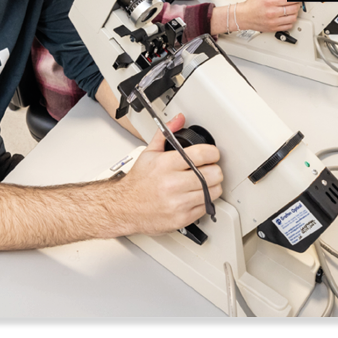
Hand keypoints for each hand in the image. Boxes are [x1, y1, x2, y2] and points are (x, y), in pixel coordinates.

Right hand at [121, 113, 222, 235]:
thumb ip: (166, 134)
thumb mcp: (149, 153)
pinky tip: (196, 196)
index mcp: (166, 165)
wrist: (123, 207)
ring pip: (214, 191)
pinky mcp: (181, 218)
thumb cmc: (137, 182)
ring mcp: (178, 203)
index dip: (213, 153)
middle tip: (208, 169)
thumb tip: (179, 120)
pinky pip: (206, 207)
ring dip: (212, 185)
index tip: (212, 155)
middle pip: (213, 173)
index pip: (203, 154)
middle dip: (214, 169)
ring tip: (203, 183)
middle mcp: (173, 184)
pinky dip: (205, 200)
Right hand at [234, 0, 299, 32]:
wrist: (243, 17)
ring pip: (292, 18)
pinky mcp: (273, 28)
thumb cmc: (251, 5)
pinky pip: (288, 26)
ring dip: (295, 13)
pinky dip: (291, 21)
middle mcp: (272, 12)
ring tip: (293, 9)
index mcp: (270, 2)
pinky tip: (288, 17)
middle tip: (296, 2)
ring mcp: (273, 21)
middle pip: (293, 9)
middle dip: (297, 4)